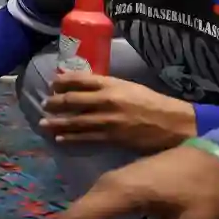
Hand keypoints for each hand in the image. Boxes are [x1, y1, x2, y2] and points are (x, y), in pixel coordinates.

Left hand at [40, 69, 197, 152]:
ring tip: (43, 124)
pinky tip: (60, 139)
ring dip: (57, 122)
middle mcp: (107, 100)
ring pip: (75, 121)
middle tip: (44, 104)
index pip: (80, 79)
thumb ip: (108, 86)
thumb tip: (84, 86)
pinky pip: (86, 138)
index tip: (52, 84)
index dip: (62, 82)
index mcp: (112, 84)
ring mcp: (108, 120)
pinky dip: (71, 138)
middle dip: (54, 103)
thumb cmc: (153, 103)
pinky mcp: (113, 138)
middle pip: (72, 100)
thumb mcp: (130, 87)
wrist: (175, 124)